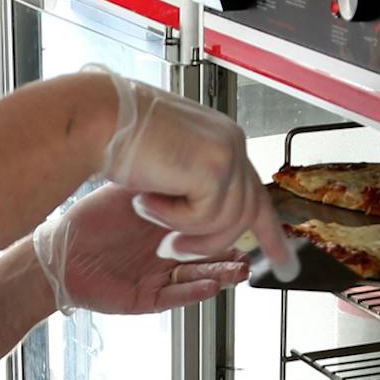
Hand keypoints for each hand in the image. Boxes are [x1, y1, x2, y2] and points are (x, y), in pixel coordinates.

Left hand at [34, 184, 249, 315]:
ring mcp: (159, 278)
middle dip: (234, 254)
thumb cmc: (91, 220)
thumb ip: (167, 185)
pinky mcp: (144, 298)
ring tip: (239, 269)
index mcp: (170, 230)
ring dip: (221, 274)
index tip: (256, 222)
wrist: (57, 247)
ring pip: (199, 280)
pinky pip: (174, 297)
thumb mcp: (136, 194)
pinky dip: (193, 292)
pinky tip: (208, 284)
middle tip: (252, 249)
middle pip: (213, 258)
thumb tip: (198, 164)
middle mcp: (168, 256)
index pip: (211, 231)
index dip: (234, 229)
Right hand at [89, 72, 297, 275]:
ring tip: (149, 212)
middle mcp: (231, 143)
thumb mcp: (163, 163)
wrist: (94, 118)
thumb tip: (204, 211)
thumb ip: (191, 182)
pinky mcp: (215, 168)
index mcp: (221, 140)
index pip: (255, 190)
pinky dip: (171, 218)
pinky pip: (205, 219)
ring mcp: (228, 153)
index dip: (269, 230)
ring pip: (229, 221)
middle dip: (223, 244)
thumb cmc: (113, 135)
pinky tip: (147, 197)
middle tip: (177, 249)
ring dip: (185, 230)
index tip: (285, 261)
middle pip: (250, 211)